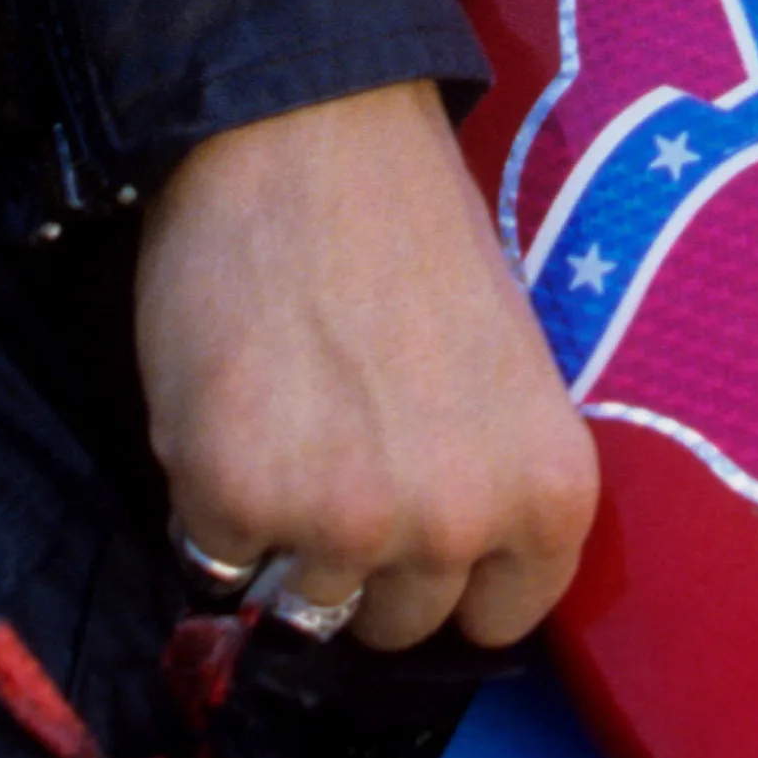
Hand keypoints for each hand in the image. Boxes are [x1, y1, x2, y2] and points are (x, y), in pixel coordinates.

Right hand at [133, 79, 598, 652]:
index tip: (425, 537)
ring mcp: (342, 522)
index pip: (508, 615)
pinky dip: (210, 504)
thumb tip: (441, 569)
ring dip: (286, 539)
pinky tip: (231, 410)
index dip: (458, 582)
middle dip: (368, 563)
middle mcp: (456, 524)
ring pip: (305, 603)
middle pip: (400, 622)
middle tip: (343, 461)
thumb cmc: (416, 235)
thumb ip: (487, 481)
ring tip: (286, 422)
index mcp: (548, 492)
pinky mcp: (234, 501)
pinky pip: (213, 556)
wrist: (311, 135)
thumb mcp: (508, 374)